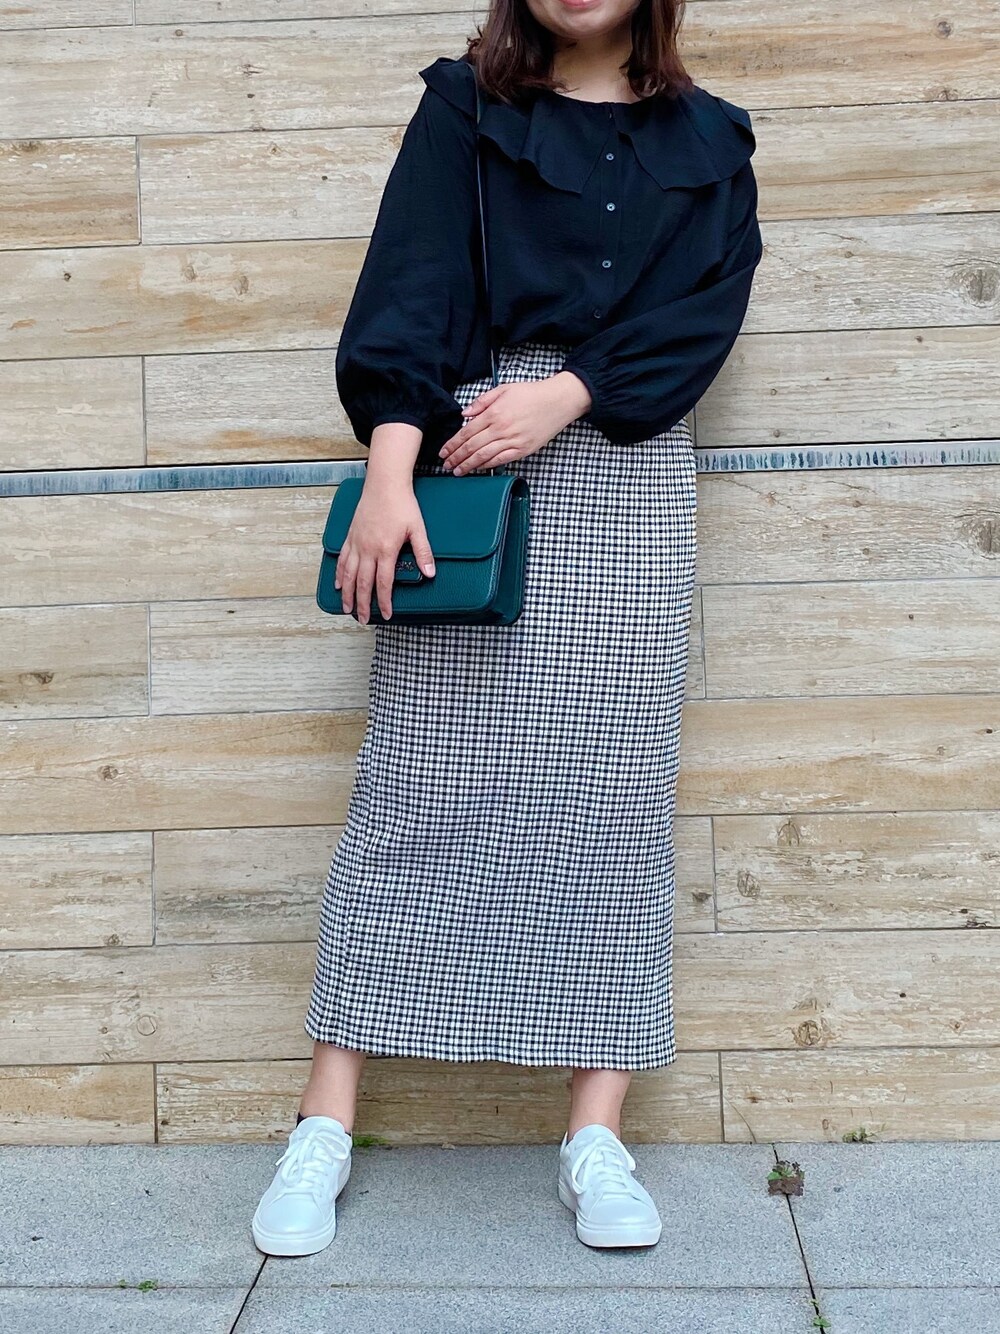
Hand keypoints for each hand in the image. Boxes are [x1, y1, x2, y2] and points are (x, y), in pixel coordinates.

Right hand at [335, 474, 434, 623]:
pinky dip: (339, 574)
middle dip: (362, 604)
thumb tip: (430, 573)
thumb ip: (423, 552)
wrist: (384, 484)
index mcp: (385, 549)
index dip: (385, 602)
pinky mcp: (351, 536)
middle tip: (362, 619)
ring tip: (347, 608)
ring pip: (349, 574)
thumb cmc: (402, 504)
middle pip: (363, 583)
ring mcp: (357, 543)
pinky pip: (342, 559)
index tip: (387, 614)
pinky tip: (339, 584)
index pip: (383, 583)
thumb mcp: (418, 529)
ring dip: (347, 594)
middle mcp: (368, 549)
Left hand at [438, 371, 591, 473]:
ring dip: (468, 465)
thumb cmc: (532, 394)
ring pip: (484, 457)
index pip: (466, 432)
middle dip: (456, 458)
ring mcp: (512, 441)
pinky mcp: (523, 449)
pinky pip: (500, 460)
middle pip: (472, 447)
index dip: (452, 444)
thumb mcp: (504, 389)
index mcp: (493, 413)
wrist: (558, 401)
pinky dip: (487, 466)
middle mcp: (501, 429)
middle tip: (446, 465)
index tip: (443, 452)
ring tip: (457, 471)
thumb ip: (482, 401)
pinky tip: (478, 469)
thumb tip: (464, 414)